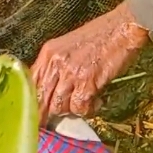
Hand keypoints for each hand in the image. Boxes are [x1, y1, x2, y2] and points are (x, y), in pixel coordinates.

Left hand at [31, 2, 148, 123]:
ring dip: (71, 110)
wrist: (122, 28)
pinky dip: (88, 110)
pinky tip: (97, 101)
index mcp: (48, 52)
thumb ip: (56, 67)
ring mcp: (70, 72)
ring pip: (59, 106)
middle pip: (41, 99)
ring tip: (84, 103)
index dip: (32, 103)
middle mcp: (55, 62)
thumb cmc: (100, 37)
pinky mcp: (87, 81)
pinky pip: (79, 108)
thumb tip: (49, 92)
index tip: (36, 116)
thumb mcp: (68, 47)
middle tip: (55, 124)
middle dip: (47, 115)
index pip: (30, 84)